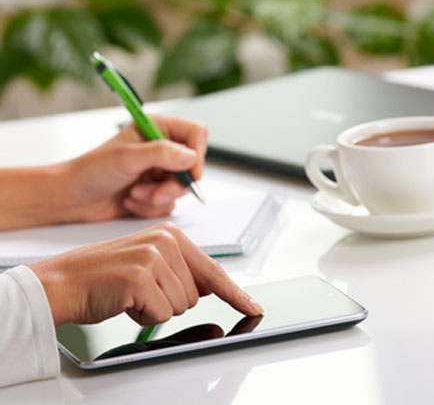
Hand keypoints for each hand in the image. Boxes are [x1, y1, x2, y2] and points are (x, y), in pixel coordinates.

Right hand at [29, 223, 262, 326]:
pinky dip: (143, 316)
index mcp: (171, 234)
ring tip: (131, 293)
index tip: (252, 306)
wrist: (63, 281)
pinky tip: (125, 301)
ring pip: (181, 306)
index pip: (212, 270)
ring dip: (156, 308)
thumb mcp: (149, 263)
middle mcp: (165, 241)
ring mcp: (153, 257)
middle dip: (170, 301)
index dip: (235, 293)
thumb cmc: (104, 276)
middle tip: (140, 289)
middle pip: (196, 294)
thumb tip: (212, 286)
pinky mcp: (141, 277)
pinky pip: (162, 313)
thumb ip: (183, 272)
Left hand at [62, 114, 207, 221]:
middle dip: (173, 185)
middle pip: (192, 166)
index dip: (198, 153)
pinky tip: (131, 201)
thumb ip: (161, 154)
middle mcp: (162, 149)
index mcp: (158, 128)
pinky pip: (169, 204)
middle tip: (155, 192)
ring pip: (181, 189)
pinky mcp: (155, 192)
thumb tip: (190, 157)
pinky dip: (150, 207)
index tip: (191, 173)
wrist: (73, 198)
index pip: (196, 133)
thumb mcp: (127, 157)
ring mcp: (159, 171)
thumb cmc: (92, 170)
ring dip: (158, 197)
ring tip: (134, 194)